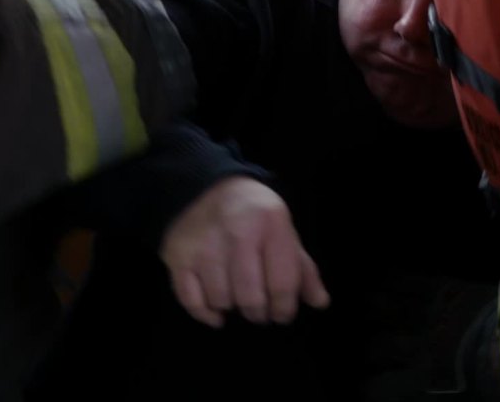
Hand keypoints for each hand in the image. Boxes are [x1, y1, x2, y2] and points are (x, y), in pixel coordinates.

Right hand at [160, 176, 329, 327]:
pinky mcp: (179, 255)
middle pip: (251, 298)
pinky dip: (205, 312)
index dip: (285, 308)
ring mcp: (205, 245)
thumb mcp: (284, 231)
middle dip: (259, 313)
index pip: (282, 284)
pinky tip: (216, 311)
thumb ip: (303, 268)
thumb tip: (320, 302)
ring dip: (232, 308)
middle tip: (259, 310)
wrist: (206, 187)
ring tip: (237, 298)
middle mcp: (238, 233)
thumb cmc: (254, 215)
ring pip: (222, 301)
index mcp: (271, 225)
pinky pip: (192, 300)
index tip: (282, 313)